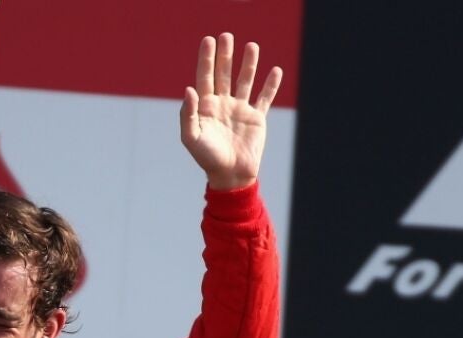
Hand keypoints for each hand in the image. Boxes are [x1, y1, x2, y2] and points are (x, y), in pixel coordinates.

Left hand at [180, 32, 282, 190]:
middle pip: (224, 74)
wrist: (231, 176)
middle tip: (227, 36)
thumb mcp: (192, 137)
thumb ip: (188, 113)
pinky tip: (275, 70)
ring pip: (245, 81)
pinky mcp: (256, 119)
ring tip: (252, 46)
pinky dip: (270, 85)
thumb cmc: (207, 158)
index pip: (205, 77)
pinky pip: (264, 98)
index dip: (207, 58)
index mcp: (206, 107)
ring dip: (248, 64)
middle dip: (226, 55)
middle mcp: (223, 104)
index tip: (209, 40)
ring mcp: (240, 110)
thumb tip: (189, 89)